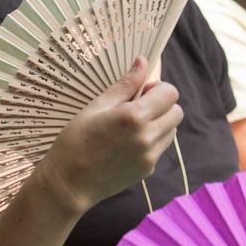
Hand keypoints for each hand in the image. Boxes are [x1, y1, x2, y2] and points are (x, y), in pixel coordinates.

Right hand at [34, 57, 181, 215]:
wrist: (68, 184)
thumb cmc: (75, 141)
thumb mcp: (96, 107)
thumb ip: (124, 85)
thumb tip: (143, 61)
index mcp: (134, 117)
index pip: (170, 93)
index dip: (158, 88)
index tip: (142, 92)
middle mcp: (147, 137)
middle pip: (177, 112)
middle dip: (163, 105)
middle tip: (139, 108)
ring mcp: (150, 156)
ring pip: (172, 130)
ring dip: (160, 123)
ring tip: (133, 126)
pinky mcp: (148, 170)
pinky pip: (160, 147)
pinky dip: (152, 140)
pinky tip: (128, 143)